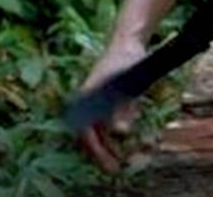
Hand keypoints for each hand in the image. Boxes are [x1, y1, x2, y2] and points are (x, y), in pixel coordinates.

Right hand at [75, 38, 146, 172]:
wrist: (128, 42)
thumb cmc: (125, 60)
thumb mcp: (126, 84)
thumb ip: (123, 108)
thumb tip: (121, 132)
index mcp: (86, 99)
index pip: (85, 132)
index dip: (95, 150)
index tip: (107, 161)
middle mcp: (87, 102)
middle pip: (89, 134)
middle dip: (100, 153)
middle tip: (113, 169)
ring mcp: (95, 101)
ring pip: (97, 130)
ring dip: (106, 146)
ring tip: (117, 160)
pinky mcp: (105, 100)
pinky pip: (104, 122)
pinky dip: (111, 134)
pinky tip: (120, 143)